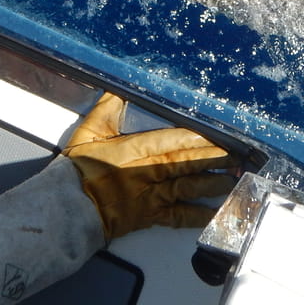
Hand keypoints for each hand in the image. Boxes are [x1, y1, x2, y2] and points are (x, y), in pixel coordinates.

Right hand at [63, 93, 236, 240]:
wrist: (68, 208)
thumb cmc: (78, 171)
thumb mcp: (89, 132)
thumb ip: (107, 109)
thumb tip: (117, 88)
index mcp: (134, 150)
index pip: (172, 141)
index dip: (197, 139)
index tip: (217, 134)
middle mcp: (146, 173)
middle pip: (185, 163)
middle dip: (212, 159)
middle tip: (235, 155)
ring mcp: (150, 197)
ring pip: (187, 188)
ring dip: (211, 184)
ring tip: (232, 179)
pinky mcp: (150, 216)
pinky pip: (178, 216)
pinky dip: (197, 215)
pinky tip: (214, 213)